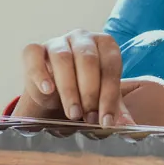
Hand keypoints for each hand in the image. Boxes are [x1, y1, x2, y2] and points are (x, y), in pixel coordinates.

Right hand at [13, 31, 133, 125]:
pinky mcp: (34, 50)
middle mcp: (82, 38)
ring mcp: (57, 42)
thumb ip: (116, 110)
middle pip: (88, 59)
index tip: (106, 120)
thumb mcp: (102, 99)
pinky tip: (47, 90)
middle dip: (90, 92)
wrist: (53, 94)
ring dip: (69, 89)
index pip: (110, 66)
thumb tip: (129, 127)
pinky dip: (40, 73)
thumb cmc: (84, 91)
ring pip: (63, 58)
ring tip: (73, 113)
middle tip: (89, 117)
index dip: (109, 94)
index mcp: (105, 44)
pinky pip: (34, 55)